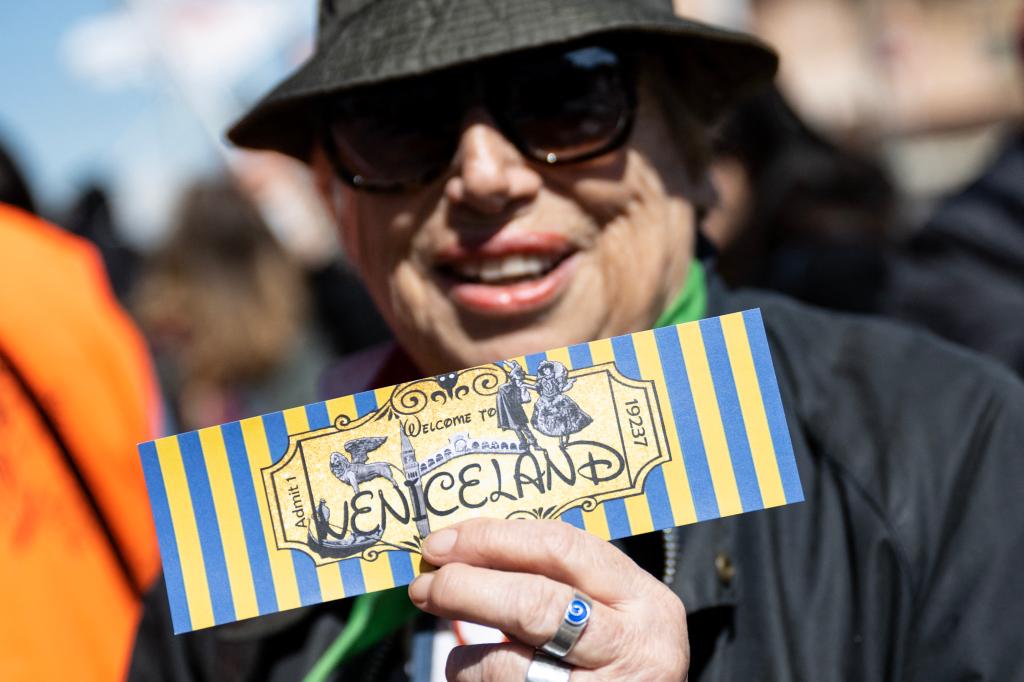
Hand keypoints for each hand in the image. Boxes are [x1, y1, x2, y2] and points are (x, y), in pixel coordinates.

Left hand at [408, 518, 688, 680]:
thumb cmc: (611, 660)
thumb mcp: (608, 612)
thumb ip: (556, 578)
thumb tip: (463, 548)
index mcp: (645, 601)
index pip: (561, 548)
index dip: (493, 539)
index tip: (444, 541)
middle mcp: (635, 648)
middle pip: (534, 604)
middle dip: (466, 588)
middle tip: (425, 585)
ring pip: (507, 665)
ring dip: (467, 657)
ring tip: (463, 658)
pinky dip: (474, 681)